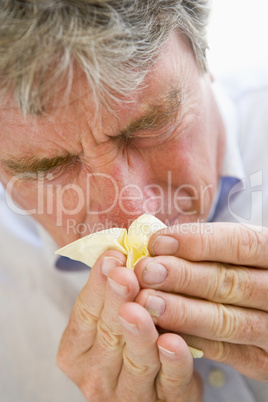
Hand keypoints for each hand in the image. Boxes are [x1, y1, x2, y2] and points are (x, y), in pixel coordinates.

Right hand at [56, 250, 201, 400]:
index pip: (84, 314)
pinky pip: (170, 382)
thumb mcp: (112, 319)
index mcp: (76, 352)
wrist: (152, 391)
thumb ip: (112, 292)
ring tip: (142, 307)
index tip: (112, 257)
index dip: (97, 285)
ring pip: (137, 361)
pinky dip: (172, 362)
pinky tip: (173, 341)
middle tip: (124, 276)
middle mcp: (95, 376)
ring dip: (140, 333)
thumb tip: (119, 247)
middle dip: (116, 301)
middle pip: (108, 334)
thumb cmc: (127, 343)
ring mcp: (128, 394)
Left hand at [134, 222, 267, 381]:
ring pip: (226, 321)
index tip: (158, 242)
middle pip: (231, 282)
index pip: (240, 244)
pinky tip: (162, 328)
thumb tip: (156, 243)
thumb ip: (205, 246)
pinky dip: (190, 339)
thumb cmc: (241, 270)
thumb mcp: (235, 252)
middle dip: (183, 276)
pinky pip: (224, 351)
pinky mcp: (262, 360)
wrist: (267, 310)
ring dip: (182, 311)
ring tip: (146, 301)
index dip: (198, 242)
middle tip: (145, 272)